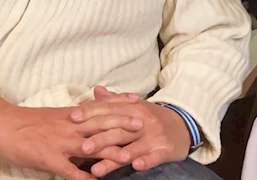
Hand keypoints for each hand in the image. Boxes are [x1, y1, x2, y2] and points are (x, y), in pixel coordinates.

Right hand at [0, 90, 143, 179]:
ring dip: (110, 152)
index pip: (101, 108)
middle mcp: (69, 126)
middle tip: (144, 125)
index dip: (120, 106)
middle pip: (101, 124)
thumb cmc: (27, 121)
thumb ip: (73, 117)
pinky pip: (68, 170)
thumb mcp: (54, 115)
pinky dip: (82, 177)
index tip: (139, 102)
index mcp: (71, 114)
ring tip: (129, 157)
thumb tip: (88, 118)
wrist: (2, 124)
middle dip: (123, 125)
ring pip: (90, 147)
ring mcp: (60, 142)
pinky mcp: (48, 158)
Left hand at [69, 91, 191, 177]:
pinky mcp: (164, 150)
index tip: (73, 118)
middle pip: (118, 130)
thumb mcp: (134, 106)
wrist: (183, 124)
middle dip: (100, 139)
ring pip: (133, 147)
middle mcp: (142, 121)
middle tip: (82, 147)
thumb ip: (114, 100)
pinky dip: (146, 161)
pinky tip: (136, 166)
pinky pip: (154, 156)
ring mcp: (153, 136)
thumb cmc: (152, 117)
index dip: (91, 113)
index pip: (109, 110)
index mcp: (133, 108)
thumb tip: (96, 90)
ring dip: (117, 156)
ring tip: (99, 167)